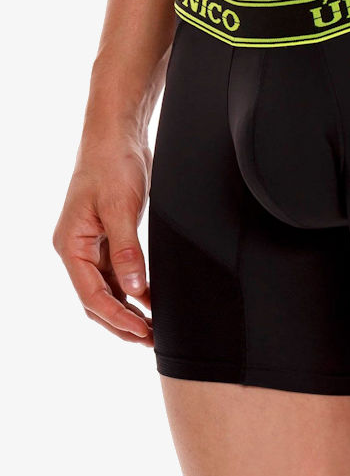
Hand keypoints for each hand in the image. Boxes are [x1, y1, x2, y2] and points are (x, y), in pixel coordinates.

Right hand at [52, 133, 153, 345]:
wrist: (118, 136)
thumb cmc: (112, 164)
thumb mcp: (120, 208)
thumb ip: (127, 251)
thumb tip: (135, 289)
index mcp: (71, 244)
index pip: (90, 294)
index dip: (116, 317)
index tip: (141, 331)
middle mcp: (78, 248)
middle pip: (96, 299)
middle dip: (121, 322)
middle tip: (150, 339)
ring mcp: (93, 244)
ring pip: (108, 289)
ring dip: (128, 309)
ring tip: (152, 328)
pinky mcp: (110, 236)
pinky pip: (118, 272)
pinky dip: (134, 289)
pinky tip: (151, 300)